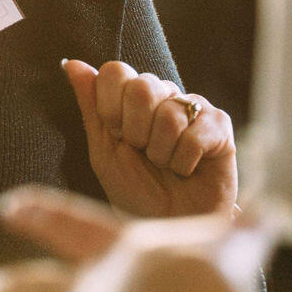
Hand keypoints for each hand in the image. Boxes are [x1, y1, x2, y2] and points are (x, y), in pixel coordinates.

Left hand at [68, 61, 236, 217]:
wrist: (169, 228)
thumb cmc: (136, 193)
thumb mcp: (103, 152)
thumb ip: (90, 106)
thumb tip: (72, 63)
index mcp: (133, 98)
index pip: (115, 71)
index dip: (110, 106)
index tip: (116, 135)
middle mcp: (165, 96)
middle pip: (142, 86)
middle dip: (135, 130)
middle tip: (143, 153)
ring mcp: (194, 108)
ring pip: (169, 114)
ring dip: (161, 153)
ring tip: (167, 166)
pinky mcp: (220, 126)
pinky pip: (196, 133)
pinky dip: (185, 161)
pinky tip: (188, 170)